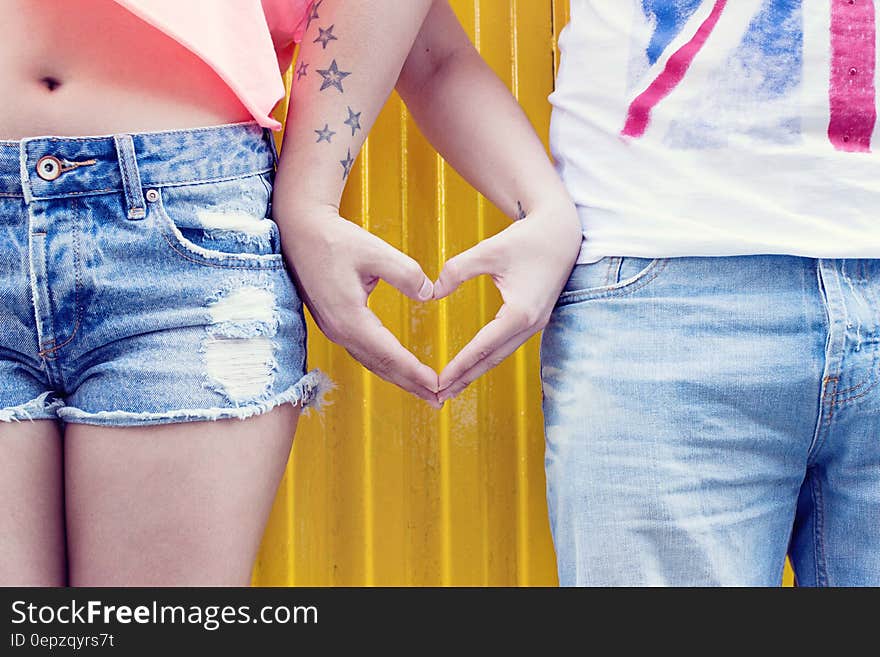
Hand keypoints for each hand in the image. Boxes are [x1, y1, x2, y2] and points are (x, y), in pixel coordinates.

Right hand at [282, 206, 441, 406]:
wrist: (299, 231)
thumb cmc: (335, 239)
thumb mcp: (375, 251)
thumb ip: (406, 273)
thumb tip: (430, 294)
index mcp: (350, 318)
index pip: (389, 354)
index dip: (415, 372)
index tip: (437, 384)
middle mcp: (340, 330)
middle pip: (381, 366)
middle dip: (411, 384)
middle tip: (438, 400)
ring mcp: (334, 328)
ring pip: (371, 362)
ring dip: (398, 377)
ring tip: (423, 389)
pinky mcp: (333, 322)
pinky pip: (363, 352)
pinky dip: (384, 364)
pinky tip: (396, 366)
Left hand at [432, 202, 580, 402]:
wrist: (560, 233)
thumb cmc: (524, 239)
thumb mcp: (487, 250)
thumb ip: (456, 270)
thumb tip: (432, 293)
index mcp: (520, 312)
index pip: (482, 347)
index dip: (459, 366)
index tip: (439, 382)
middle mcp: (531, 324)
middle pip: (492, 359)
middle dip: (465, 378)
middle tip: (439, 397)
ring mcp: (535, 324)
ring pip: (501, 355)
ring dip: (476, 371)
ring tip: (452, 387)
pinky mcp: (534, 319)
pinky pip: (507, 345)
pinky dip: (488, 357)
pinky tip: (473, 365)